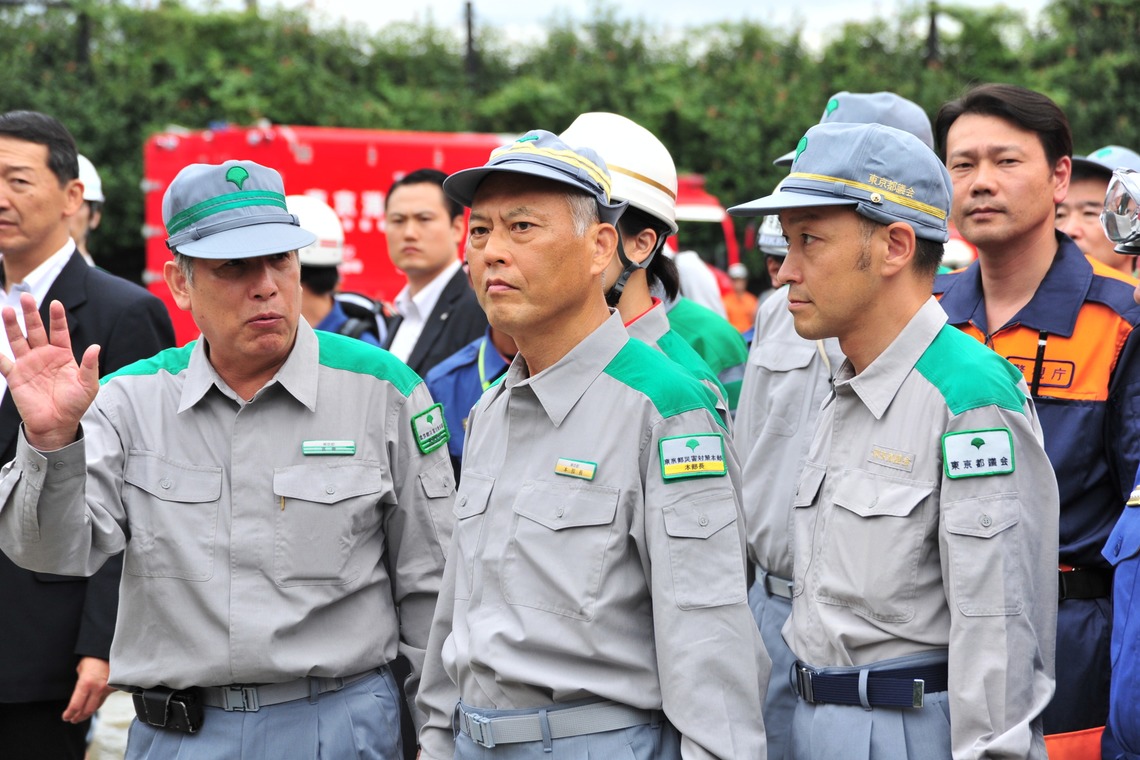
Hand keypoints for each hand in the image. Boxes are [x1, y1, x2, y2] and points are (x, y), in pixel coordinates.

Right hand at [0, 293, 99, 450]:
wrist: (57, 424)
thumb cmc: (74, 404)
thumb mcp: (88, 385)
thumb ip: (91, 366)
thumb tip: (95, 346)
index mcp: (63, 355)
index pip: (59, 331)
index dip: (57, 318)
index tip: (56, 304)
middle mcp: (44, 355)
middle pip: (36, 330)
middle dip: (31, 314)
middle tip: (26, 297)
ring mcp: (28, 364)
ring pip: (19, 341)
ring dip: (13, 326)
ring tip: (8, 310)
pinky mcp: (16, 377)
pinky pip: (4, 363)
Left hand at [62, 656, 114, 722]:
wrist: (110, 649)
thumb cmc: (93, 658)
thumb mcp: (81, 670)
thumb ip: (81, 685)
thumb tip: (80, 695)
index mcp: (85, 684)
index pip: (75, 705)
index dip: (69, 714)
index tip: (66, 717)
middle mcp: (97, 688)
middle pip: (87, 710)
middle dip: (79, 717)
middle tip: (73, 720)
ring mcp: (108, 688)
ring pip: (97, 706)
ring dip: (89, 712)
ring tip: (82, 716)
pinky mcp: (115, 687)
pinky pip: (105, 698)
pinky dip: (98, 702)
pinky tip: (93, 703)